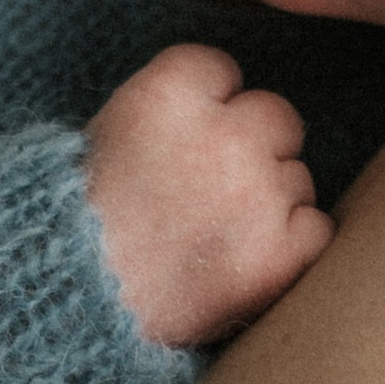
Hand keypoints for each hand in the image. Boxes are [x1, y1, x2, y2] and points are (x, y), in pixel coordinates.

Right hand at [83, 44, 333, 347]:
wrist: (68, 312)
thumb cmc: (76, 226)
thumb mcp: (105, 136)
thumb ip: (169, 110)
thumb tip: (223, 99)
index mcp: (167, 95)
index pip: (221, 71)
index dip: (206, 108)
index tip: (184, 141)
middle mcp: (219, 136)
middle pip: (276, 117)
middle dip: (253, 149)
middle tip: (210, 191)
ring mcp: (254, 195)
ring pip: (297, 178)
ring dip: (269, 204)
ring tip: (209, 238)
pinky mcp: (277, 255)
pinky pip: (316, 230)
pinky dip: (290, 248)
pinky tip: (243, 261)